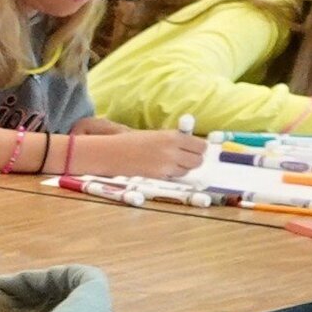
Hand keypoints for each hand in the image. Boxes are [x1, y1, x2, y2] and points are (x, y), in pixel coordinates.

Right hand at [78, 126, 207, 177]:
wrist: (110, 152)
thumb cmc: (131, 141)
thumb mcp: (156, 135)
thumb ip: (175, 139)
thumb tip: (193, 144)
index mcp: (173, 137)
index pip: (201, 146)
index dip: (198, 149)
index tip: (193, 149)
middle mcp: (172, 151)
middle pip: (198, 161)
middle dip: (192, 160)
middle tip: (182, 158)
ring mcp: (166, 165)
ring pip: (186, 171)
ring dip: (180, 169)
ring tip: (167, 163)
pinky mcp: (158, 176)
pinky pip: (173, 177)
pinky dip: (169, 175)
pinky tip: (158, 169)